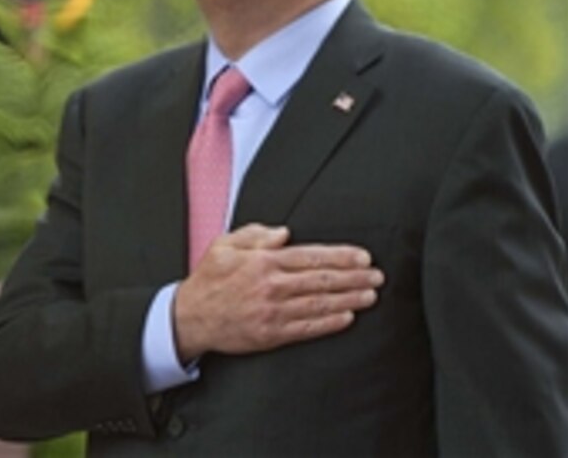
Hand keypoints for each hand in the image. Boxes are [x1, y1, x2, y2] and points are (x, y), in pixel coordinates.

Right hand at [173, 224, 382, 362]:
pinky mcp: (272, 334)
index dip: (341, 256)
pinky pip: (307, 328)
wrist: (190, 317)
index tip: (363, 257)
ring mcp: (273, 312)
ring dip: (349, 299)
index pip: (310, 256)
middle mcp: (271, 286)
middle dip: (354, 277)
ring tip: (370, 295)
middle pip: (322, 280)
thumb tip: (284, 233)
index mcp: (262, 261)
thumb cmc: (208, 279)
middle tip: (377, 276)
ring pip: (320, 304)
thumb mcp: (223, 245)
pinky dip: (330, 323)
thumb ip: (254, 234)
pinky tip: (347, 317)